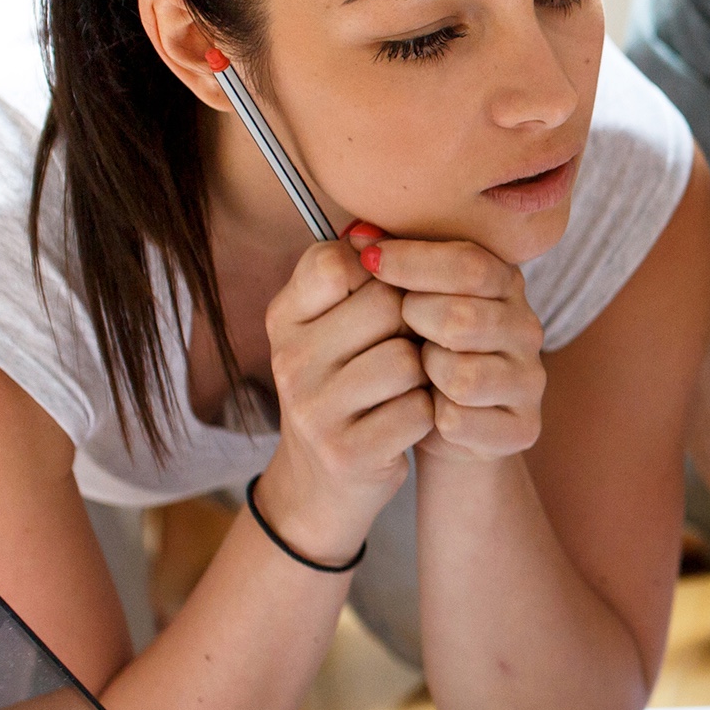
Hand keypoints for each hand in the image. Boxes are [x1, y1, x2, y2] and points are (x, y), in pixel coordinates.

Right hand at [258, 236, 433, 559]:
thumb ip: (350, 278)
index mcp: (283, 319)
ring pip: (406, 360)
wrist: (321, 484)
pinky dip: (425, 415)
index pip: (335, 262)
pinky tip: (406, 421)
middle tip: (402, 350)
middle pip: (385, 307)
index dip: (379, 275)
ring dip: (422, 375)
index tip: (383, 300)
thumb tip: (372, 224)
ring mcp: (314, 409)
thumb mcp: (327, 329)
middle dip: (411, 326)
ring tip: (404, 390)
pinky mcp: (347, 450)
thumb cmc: (341, 389)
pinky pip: (417, 410)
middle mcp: (289, 360)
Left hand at [353, 229, 545, 464]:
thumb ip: (392, 264)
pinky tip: (431, 412)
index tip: (369, 260)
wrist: (442, 424)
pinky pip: (460, 420)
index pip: (469, 264)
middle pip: (462, 319)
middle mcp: (527, 329)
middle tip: (400, 327)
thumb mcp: (409, 299)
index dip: (413, 261)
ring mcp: (529, 380)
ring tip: (421, 373)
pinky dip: (433, 418)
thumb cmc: (419, 351)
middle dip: (416, 322)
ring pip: (462, 376)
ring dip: (427, 375)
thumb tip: (357, 237)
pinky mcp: (522, 428)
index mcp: (504, 285)